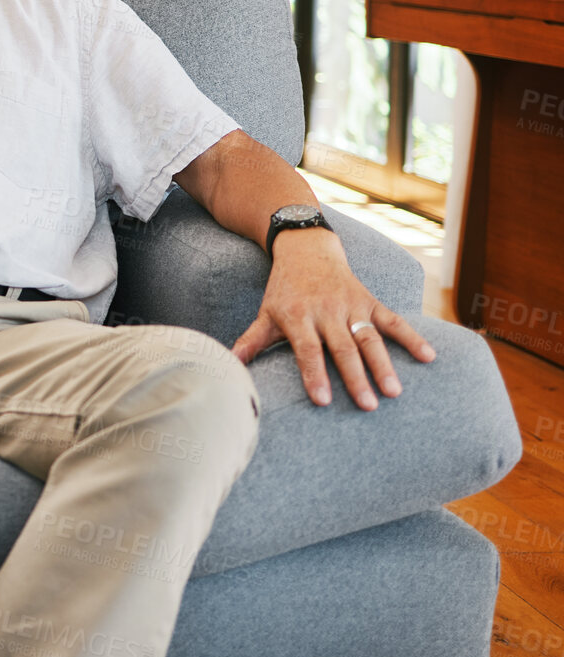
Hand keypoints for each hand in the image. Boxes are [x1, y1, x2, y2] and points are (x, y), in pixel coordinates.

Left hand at [233, 229, 436, 409]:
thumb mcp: (265, 313)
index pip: (307, 350)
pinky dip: (412, 337)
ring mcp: (351, 305)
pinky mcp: (370, 300)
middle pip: (342, 348)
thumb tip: (229, 365)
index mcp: (297, 316)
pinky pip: (394, 320)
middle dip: (355, 377)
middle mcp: (326, 311)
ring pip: (370, 337)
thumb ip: (251, 341)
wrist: (306, 249)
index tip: (322, 401)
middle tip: (368, 406)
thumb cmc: (284, 290)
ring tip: (395, 392)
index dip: (314, 374)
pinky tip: (429, 357)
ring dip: (384, 364)